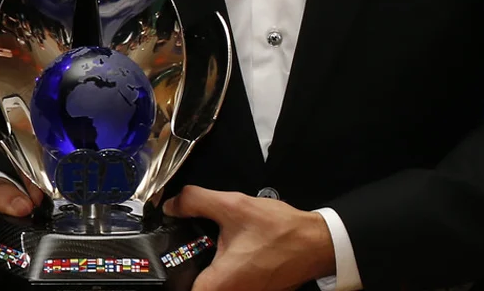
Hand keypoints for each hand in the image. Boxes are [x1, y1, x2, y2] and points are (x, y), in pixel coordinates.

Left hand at [163, 185, 334, 290]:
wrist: (318, 243)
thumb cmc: (280, 230)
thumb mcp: (232, 206)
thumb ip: (195, 201)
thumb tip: (171, 205)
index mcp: (220, 283)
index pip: (180, 290)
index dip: (170, 275)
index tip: (164, 259)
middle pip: (195, 287)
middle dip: (187, 269)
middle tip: (185, 246)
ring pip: (213, 286)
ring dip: (205, 270)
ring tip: (202, 248)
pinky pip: (230, 285)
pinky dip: (223, 272)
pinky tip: (224, 253)